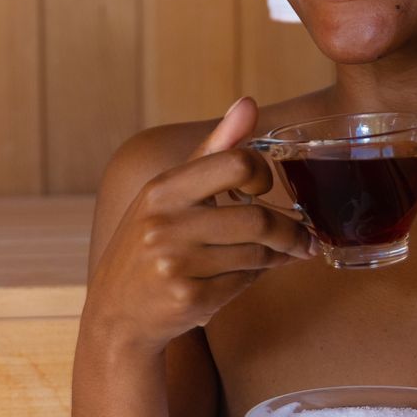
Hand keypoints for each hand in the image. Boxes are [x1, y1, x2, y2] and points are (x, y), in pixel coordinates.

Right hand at [83, 97, 317, 355]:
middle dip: (289, 232)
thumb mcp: (169, 193)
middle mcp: (164, 224)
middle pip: (257, 218)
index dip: (263, 174)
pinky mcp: (188, 299)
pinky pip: (244, 285)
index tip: (264, 187)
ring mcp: (174, 264)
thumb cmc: (149, 243)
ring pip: (256, 255)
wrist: (115, 312)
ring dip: (274, 258)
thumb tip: (248, 103)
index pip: (236, 163)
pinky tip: (244, 278)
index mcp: (162, 189)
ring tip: (275, 257)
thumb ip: (213, 149)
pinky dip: (253, 281)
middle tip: (301, 239)